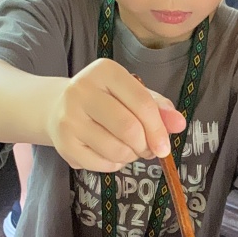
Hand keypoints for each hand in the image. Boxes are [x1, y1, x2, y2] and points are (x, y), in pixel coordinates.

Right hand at [45, 59, 185, 171]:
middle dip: (145, 146)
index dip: (159, 129)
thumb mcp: (133, 95)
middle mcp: (82, 90)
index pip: (142, 103)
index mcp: (104, 71)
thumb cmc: (106, 101)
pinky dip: (114, 165)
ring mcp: (69, 117)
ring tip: (127, 149)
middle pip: (129, 129)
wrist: (58, 107)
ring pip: (116, 150)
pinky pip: (102, 165)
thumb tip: (179, 123)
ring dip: (130, 157)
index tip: (165, 147)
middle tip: (147, 149)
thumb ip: (159, 108)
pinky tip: (109, 153)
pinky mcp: (63, 143)